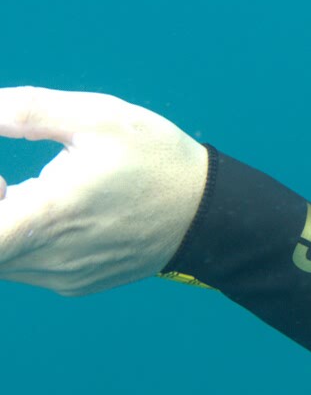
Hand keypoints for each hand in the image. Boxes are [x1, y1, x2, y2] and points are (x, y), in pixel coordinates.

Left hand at [0, 87, 207, 295]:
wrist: (206, 210)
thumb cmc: (155, 157)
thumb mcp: (100, 116)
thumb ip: (28, 109)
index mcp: (50, 215)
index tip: (1, 183)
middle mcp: (51, 258)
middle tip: (10, 182)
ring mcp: (62, 276)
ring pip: (4, 258)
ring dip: (6, 225)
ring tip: (44, 193)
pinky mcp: (74, 284)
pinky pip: (28, 266)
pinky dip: (26, 241)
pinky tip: (65, 213)